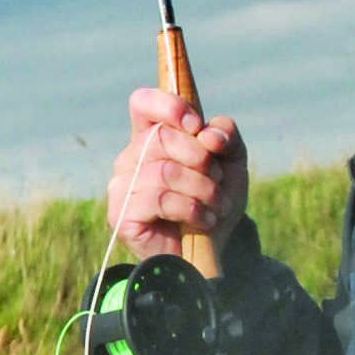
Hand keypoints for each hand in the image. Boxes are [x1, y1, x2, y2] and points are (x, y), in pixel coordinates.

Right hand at [105, 86, 247, 260]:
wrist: (213, 250)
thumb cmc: (215, 201)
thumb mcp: (232, 162)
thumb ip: (226, 136)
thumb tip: (208, 133)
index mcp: (151, 137)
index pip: (142, 103)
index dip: (168, 106)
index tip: (196, 124)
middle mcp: (130, 158)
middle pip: (160, 137)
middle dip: (199, 157)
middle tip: (216, 178)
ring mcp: (122, 187)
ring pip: (163, 171)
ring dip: (201, 188)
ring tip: (215, 205)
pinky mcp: (121, 215)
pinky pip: (158, 199)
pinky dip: (191, 209)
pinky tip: (204, 220)